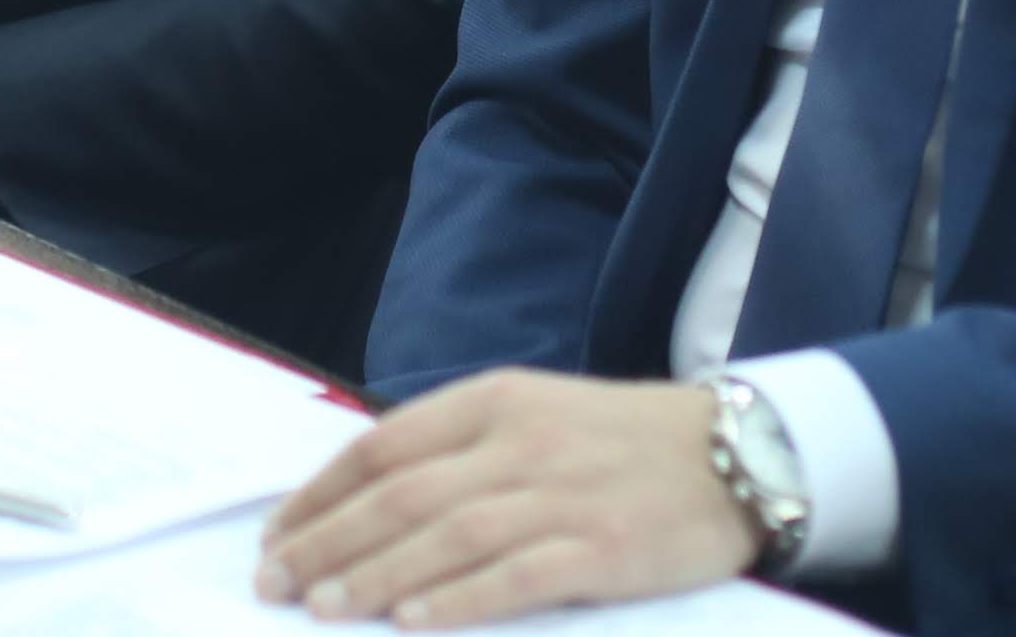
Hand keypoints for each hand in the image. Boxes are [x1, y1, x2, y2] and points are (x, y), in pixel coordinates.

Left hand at [256, 372, 751, 626]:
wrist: (739, 452)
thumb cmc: (624, 442)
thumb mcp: (536, 415)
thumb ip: (460, 448)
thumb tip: (370, 498)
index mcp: (495, 401)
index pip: (383, 445)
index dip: (321, 494)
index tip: (276, 534)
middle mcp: (521, 442)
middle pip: (402, 495)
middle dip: (328, 542)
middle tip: (276, 583)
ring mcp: (563, 495)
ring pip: (447, 536)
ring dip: (377, 575)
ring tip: (323, 608)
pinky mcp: (604, 549)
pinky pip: (517, 576)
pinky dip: (460, 600)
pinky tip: (414, 622)